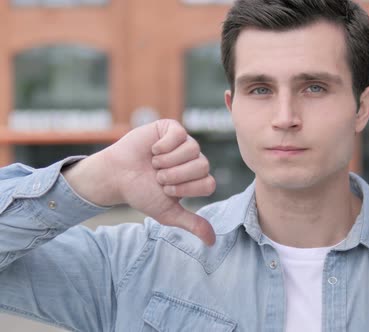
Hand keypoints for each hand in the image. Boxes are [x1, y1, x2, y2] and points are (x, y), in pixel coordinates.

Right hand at [63, 119, 215, 245]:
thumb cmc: (141, 193)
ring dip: (168, 161)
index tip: (167, 190)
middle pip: (203, 166)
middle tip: (159, 177)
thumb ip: (192, 223)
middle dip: (176, 175)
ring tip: (154, 164)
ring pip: (193, 150)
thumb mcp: (168, 213)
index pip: (209, 184)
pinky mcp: (171, 128)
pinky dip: (164, 145)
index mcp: (197, 179)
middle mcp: (194, 160)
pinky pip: (180, 134)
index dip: (186, 189)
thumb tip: (212, 242)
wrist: (116, 177)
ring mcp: (184, 143)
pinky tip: (153, 150)